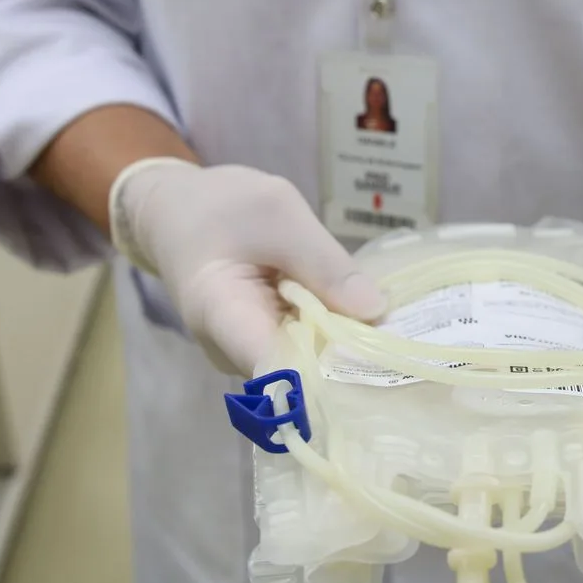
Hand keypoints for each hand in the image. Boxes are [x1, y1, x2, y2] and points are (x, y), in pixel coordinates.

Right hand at [109, 158, 385, 374]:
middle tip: (405, 335)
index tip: (382, 364)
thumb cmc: (220, 207)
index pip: (280, 371)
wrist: (176, 212)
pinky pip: (307, 349)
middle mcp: (232, 353)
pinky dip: (333, 332)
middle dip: (350, 356)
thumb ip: (324, 263)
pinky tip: (358, 314)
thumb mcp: (278, 213)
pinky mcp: (264, 347)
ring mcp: (248, 355)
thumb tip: (376, 312)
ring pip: (310, 363)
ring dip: (345, 342)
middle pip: (301, 372)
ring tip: (387, 321)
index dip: (332, 375)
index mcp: (223, 318)